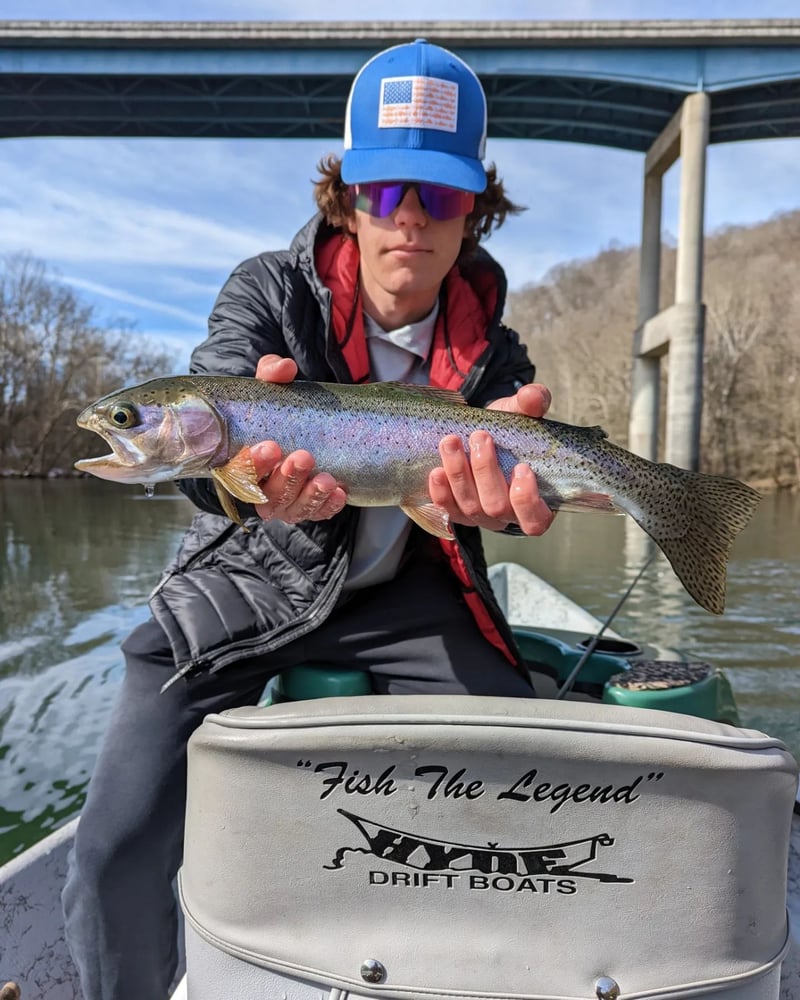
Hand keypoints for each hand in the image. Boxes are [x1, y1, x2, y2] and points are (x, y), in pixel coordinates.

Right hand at [250, 355, 346, 522]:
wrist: (298, 424)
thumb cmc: (276, 410)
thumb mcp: (270, 389)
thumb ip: (271, 375)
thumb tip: (284, 368)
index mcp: (241, 464)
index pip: (238, 473)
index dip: (252, 464)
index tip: (270, 446)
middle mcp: (261, 488)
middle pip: (269, 495)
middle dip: (287, 479)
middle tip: (304, 457)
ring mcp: (286, 501)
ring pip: (293, 509)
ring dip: (310, 496)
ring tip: (326, 479)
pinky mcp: (309, 506)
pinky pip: (318, 513)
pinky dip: (328, 506)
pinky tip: (340, 492)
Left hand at [428, 383, 555, 535]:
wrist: (480, 434)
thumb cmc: (508, 430)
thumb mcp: (521, 414)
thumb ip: (533, 404)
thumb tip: (533, 396)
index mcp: (536, 502)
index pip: (536, 520)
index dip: (528, 500)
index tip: (522, 467)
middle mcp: (507, 516)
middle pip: (497, 508)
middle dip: (485, 472)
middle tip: (480, 437)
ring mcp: (480, 517)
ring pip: (470, 507)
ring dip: (459, 474)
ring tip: (451, 442)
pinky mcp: (456, 512)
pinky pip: (447, 510)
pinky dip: (441, 492)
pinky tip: (436, 471)